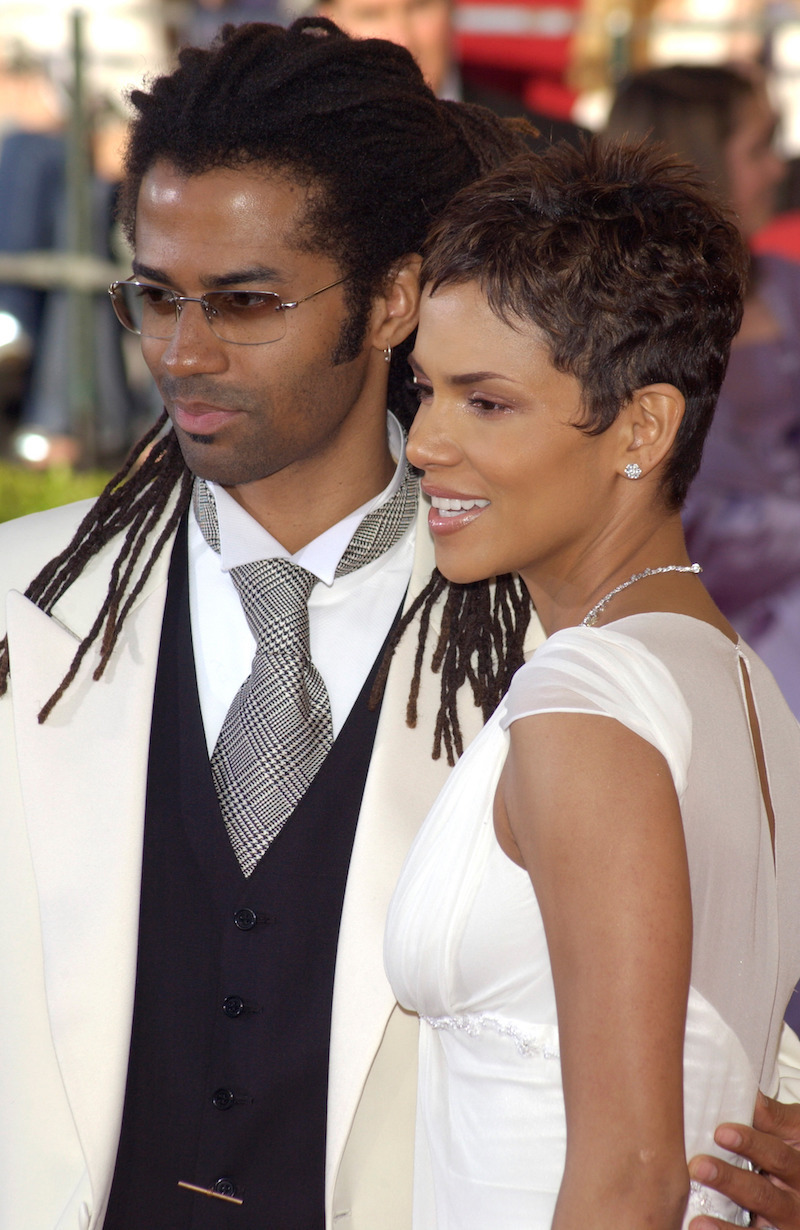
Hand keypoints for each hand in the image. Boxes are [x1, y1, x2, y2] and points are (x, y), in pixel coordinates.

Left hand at [687, 1092, 799, 1228]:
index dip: (751, 1144)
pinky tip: (700, 1227)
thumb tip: (749, 1095)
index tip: (721, 1132)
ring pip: (755, 1226)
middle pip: (763, 1193)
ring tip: (697, 1219)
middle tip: (699, 1166)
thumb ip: (775, 1117)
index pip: (777, 1155)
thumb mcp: (796, 1135)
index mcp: (799, 1167)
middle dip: (730, 1180)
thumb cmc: (797, 1155)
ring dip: (724, 1224)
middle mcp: (794, 1201)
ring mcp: (784, 1225)